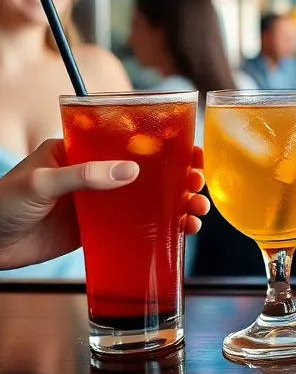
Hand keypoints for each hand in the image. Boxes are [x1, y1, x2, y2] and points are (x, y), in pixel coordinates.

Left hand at [0, 140, 208, 270]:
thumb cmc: (2, 203)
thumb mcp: (42, 182)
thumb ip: (85, 176)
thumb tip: (132, 171)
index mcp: (81, 150)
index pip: (131, 141)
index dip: (166, 145)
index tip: (192, 151)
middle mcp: (95, 173)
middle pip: (149, 171)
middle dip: (180, 178)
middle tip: (198, 185)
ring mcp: (98, 202)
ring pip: (149, 200)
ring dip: (177, 204)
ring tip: (197, 213)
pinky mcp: (97, 229)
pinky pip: (137, 227)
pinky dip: (161, 229)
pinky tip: (180, 232)